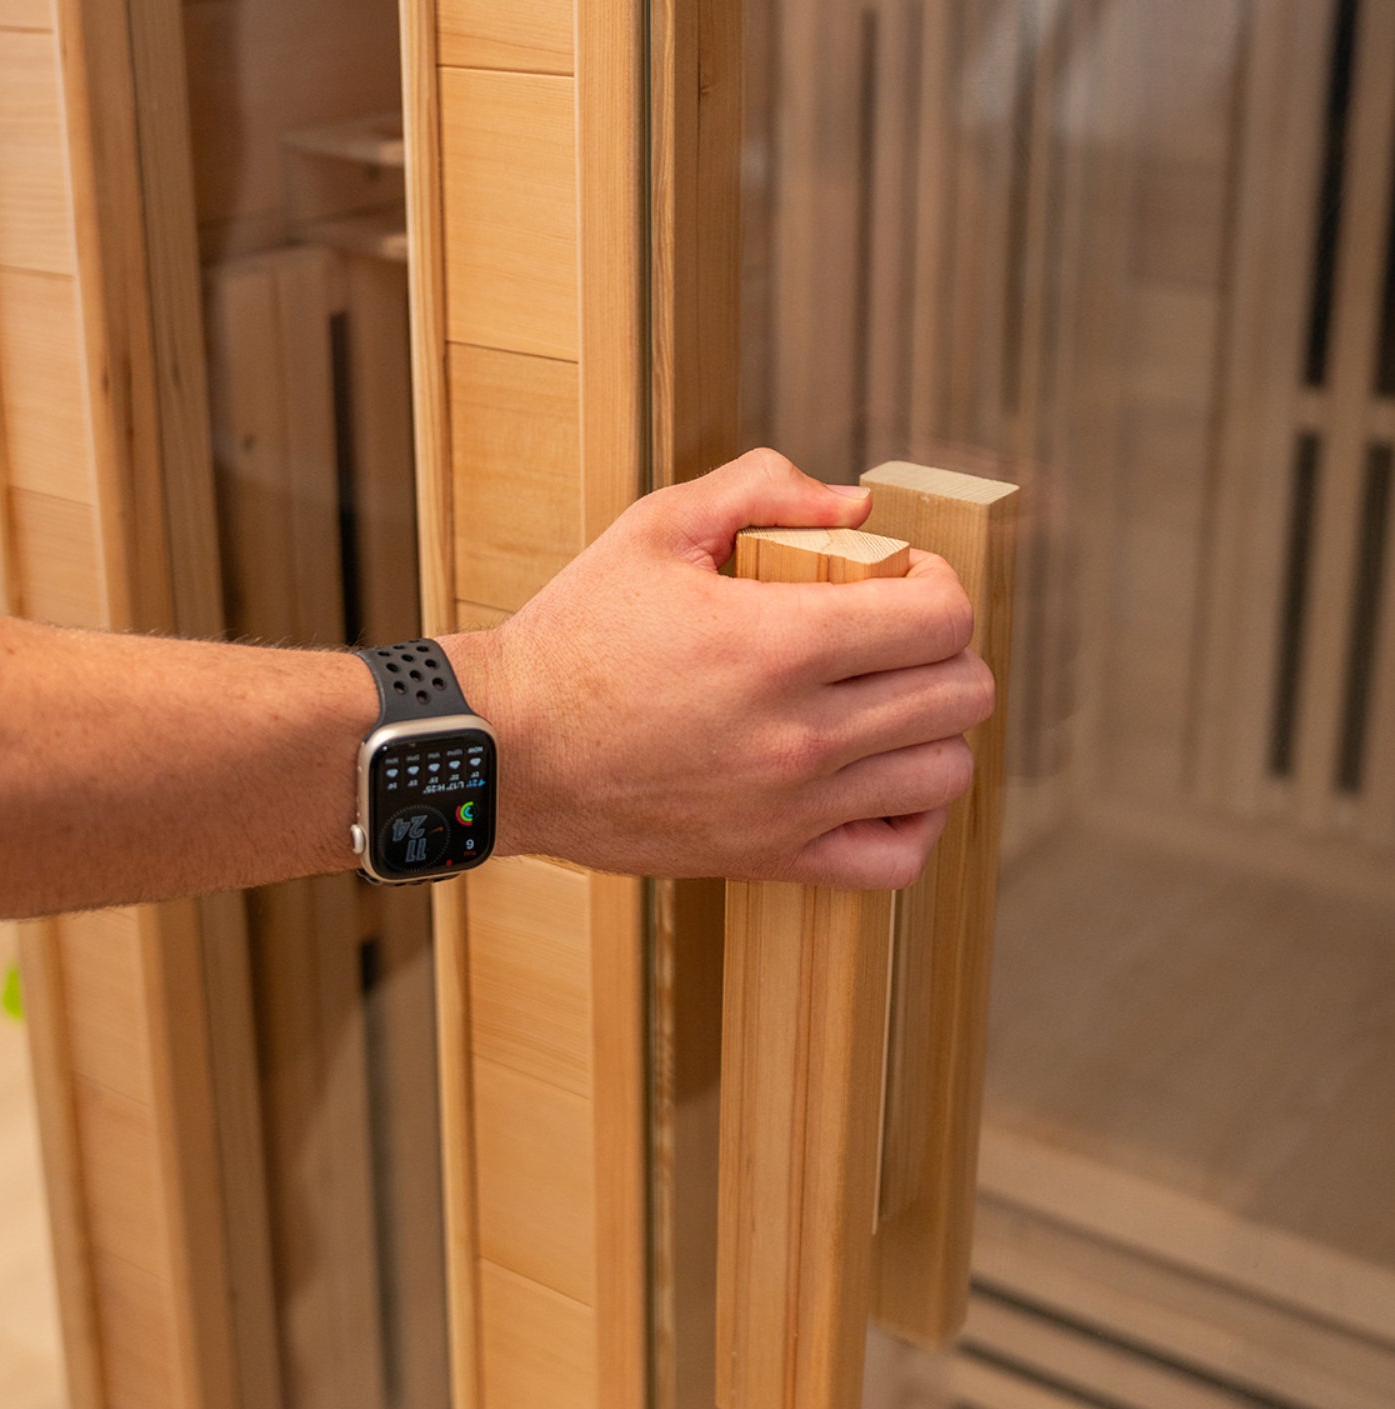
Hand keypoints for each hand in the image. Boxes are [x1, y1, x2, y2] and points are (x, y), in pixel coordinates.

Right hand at [444, 449, 994, 889]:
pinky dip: (914, 820)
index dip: (942, 587)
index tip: (905, 582)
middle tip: (898, 639)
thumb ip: (760, 487)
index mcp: (778, 643)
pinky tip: (881, 783)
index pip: (942, 619)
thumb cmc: (576, 637)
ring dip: (936, 731)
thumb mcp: (654, 529)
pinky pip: (897, 860)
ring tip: (890, 708)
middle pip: (961, 695)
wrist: (508, 751)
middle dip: (946, 652)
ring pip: (945, 775)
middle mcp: (799, 734)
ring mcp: (791, 806)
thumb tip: (858, 505)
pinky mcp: (772, 858)